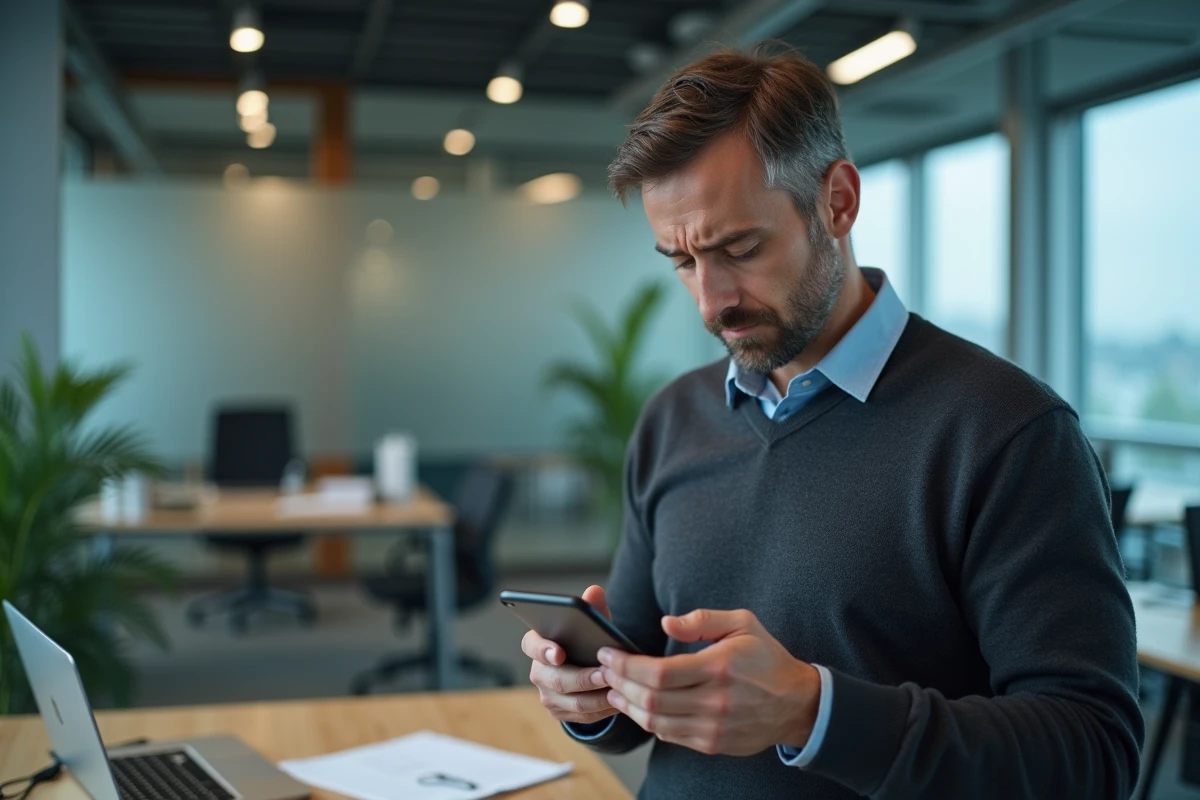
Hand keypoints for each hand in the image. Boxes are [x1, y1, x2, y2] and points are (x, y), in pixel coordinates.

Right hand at [521, 585, 618, 724]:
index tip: (559, 653)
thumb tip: (595, 591)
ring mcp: (547, 696)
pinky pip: (583, 717)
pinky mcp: (560, 714)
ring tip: (619, 688)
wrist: (584, 669)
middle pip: (557, 679)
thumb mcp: (589, 625)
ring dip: (599, 697)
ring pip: (573, 702)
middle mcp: (538, 672)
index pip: (532, 645)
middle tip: (606, 674)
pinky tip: (620, 702)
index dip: (544, 650)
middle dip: (583, 678)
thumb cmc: (584, 641)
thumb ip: (592, 609)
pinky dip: (603, 710)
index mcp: (538, 644)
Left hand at [599, 608, 819, 755]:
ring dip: (628, 706)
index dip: (625, 665)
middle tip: (605, 670)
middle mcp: (715, 701)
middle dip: (619, 683)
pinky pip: (669, 735)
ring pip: (655, 722)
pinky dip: (648, 721)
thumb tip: (666, 623)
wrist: (796, 703)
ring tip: (615, 689)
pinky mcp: (712, 743)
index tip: (608, 653)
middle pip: (650, 699)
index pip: (658, 672)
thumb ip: (702, 620)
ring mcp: (713, 727)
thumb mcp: (742, 623)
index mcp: (719, 667)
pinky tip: (639, 706)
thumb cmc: (766, 658)